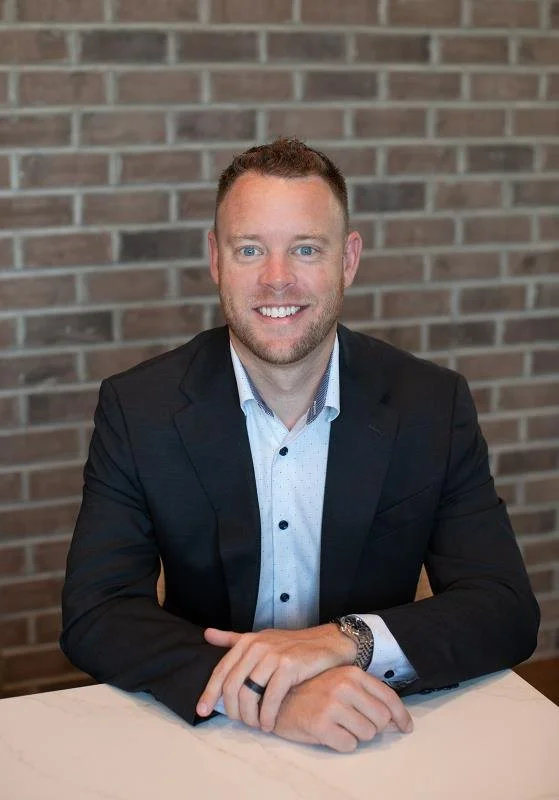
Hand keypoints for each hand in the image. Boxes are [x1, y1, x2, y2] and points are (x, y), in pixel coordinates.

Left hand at [196, 624, 355, 729]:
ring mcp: (273, 655)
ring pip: (249, 693)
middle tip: (241, 723)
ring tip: (257, 725)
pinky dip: (267, 716)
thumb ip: (233, 638)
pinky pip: (271, 698)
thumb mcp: (261, 639)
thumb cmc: (292, 645)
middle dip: (232, 710)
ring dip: (250, 716)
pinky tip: (269, 724)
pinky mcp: (289, 666)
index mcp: (247, 641)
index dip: (209, 693)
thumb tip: (207, 634)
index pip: (221, 670)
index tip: (202, 711)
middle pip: (232, 686)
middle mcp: (257, 646)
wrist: (328, 642)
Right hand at [273, 666, 412, 752]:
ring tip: (338, 726)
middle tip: (353, 723)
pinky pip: (349, 745)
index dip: (401, 716)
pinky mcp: (321, 724)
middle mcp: (345, 685)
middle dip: (372, 727)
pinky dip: (342, 744)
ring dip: (356, 735)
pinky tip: (329, 733)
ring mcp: (333, 704)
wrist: (277, 698)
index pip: (389, 697)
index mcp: (352, 673)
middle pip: (381, 719)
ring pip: (367, 734)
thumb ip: (365, 694)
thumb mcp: (339, 683)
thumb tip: (396, 720)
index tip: (405, 727)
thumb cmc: (311, 692)